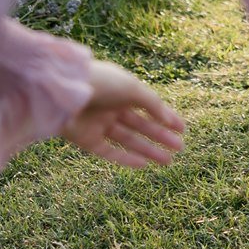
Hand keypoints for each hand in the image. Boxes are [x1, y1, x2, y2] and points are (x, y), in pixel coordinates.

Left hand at [63, 60, 186, 168]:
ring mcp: (99, 124)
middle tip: (180, 148)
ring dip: (148, 150)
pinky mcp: (87, 140)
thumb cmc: (102, 83)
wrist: (66, 91)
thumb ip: (153, 104)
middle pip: (141, 125)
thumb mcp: (133, 88)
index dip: (166, 117)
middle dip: (161, 136)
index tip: (183, 129)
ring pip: (128, 140)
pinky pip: (110, 152)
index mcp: (122, 91)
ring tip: (169, 161)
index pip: (149, 107)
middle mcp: (111, 108)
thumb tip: (168, 120)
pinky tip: (144, 165)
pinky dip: (126, 159)